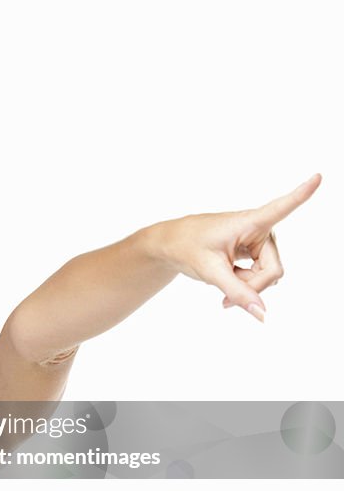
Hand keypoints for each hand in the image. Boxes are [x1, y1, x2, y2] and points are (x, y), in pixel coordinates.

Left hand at [157, 173, 321, 321]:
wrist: (172, 245)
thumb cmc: (188, 247)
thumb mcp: (210, 272)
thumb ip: (237, 292)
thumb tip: (263, 314)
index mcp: (249, 222)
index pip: (281, 207)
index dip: (301, 193)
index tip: (318, 176)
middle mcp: (260, 229)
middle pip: (273, 269)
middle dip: (253, 287)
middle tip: (226, 299)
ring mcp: (260, 241)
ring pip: (269, 276)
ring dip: (248, 287)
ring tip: (223, 289)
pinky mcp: (257, 251)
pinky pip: (262, 276)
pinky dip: (246, 286)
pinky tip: (228, 290)